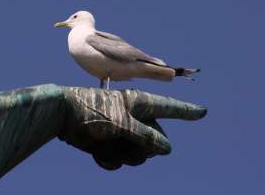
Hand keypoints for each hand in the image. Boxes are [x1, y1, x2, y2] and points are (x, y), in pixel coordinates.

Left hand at [59, 87, 206, 169]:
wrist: (62, 115)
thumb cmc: (92, 110)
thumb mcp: (122, 122)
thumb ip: (146, 136)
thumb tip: (167, 148)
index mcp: (139, 104)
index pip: (169, 108)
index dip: (186, 111)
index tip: (203, 112)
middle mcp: (133, 117)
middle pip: (154, 142)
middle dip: (140, 148)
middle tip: (122, 139)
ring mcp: (121, 131)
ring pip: (136, 155)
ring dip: (122, 155)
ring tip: (106, 143)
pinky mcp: (108, 143)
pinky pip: (119, 160)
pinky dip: (110, 160)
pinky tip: (98, 153)